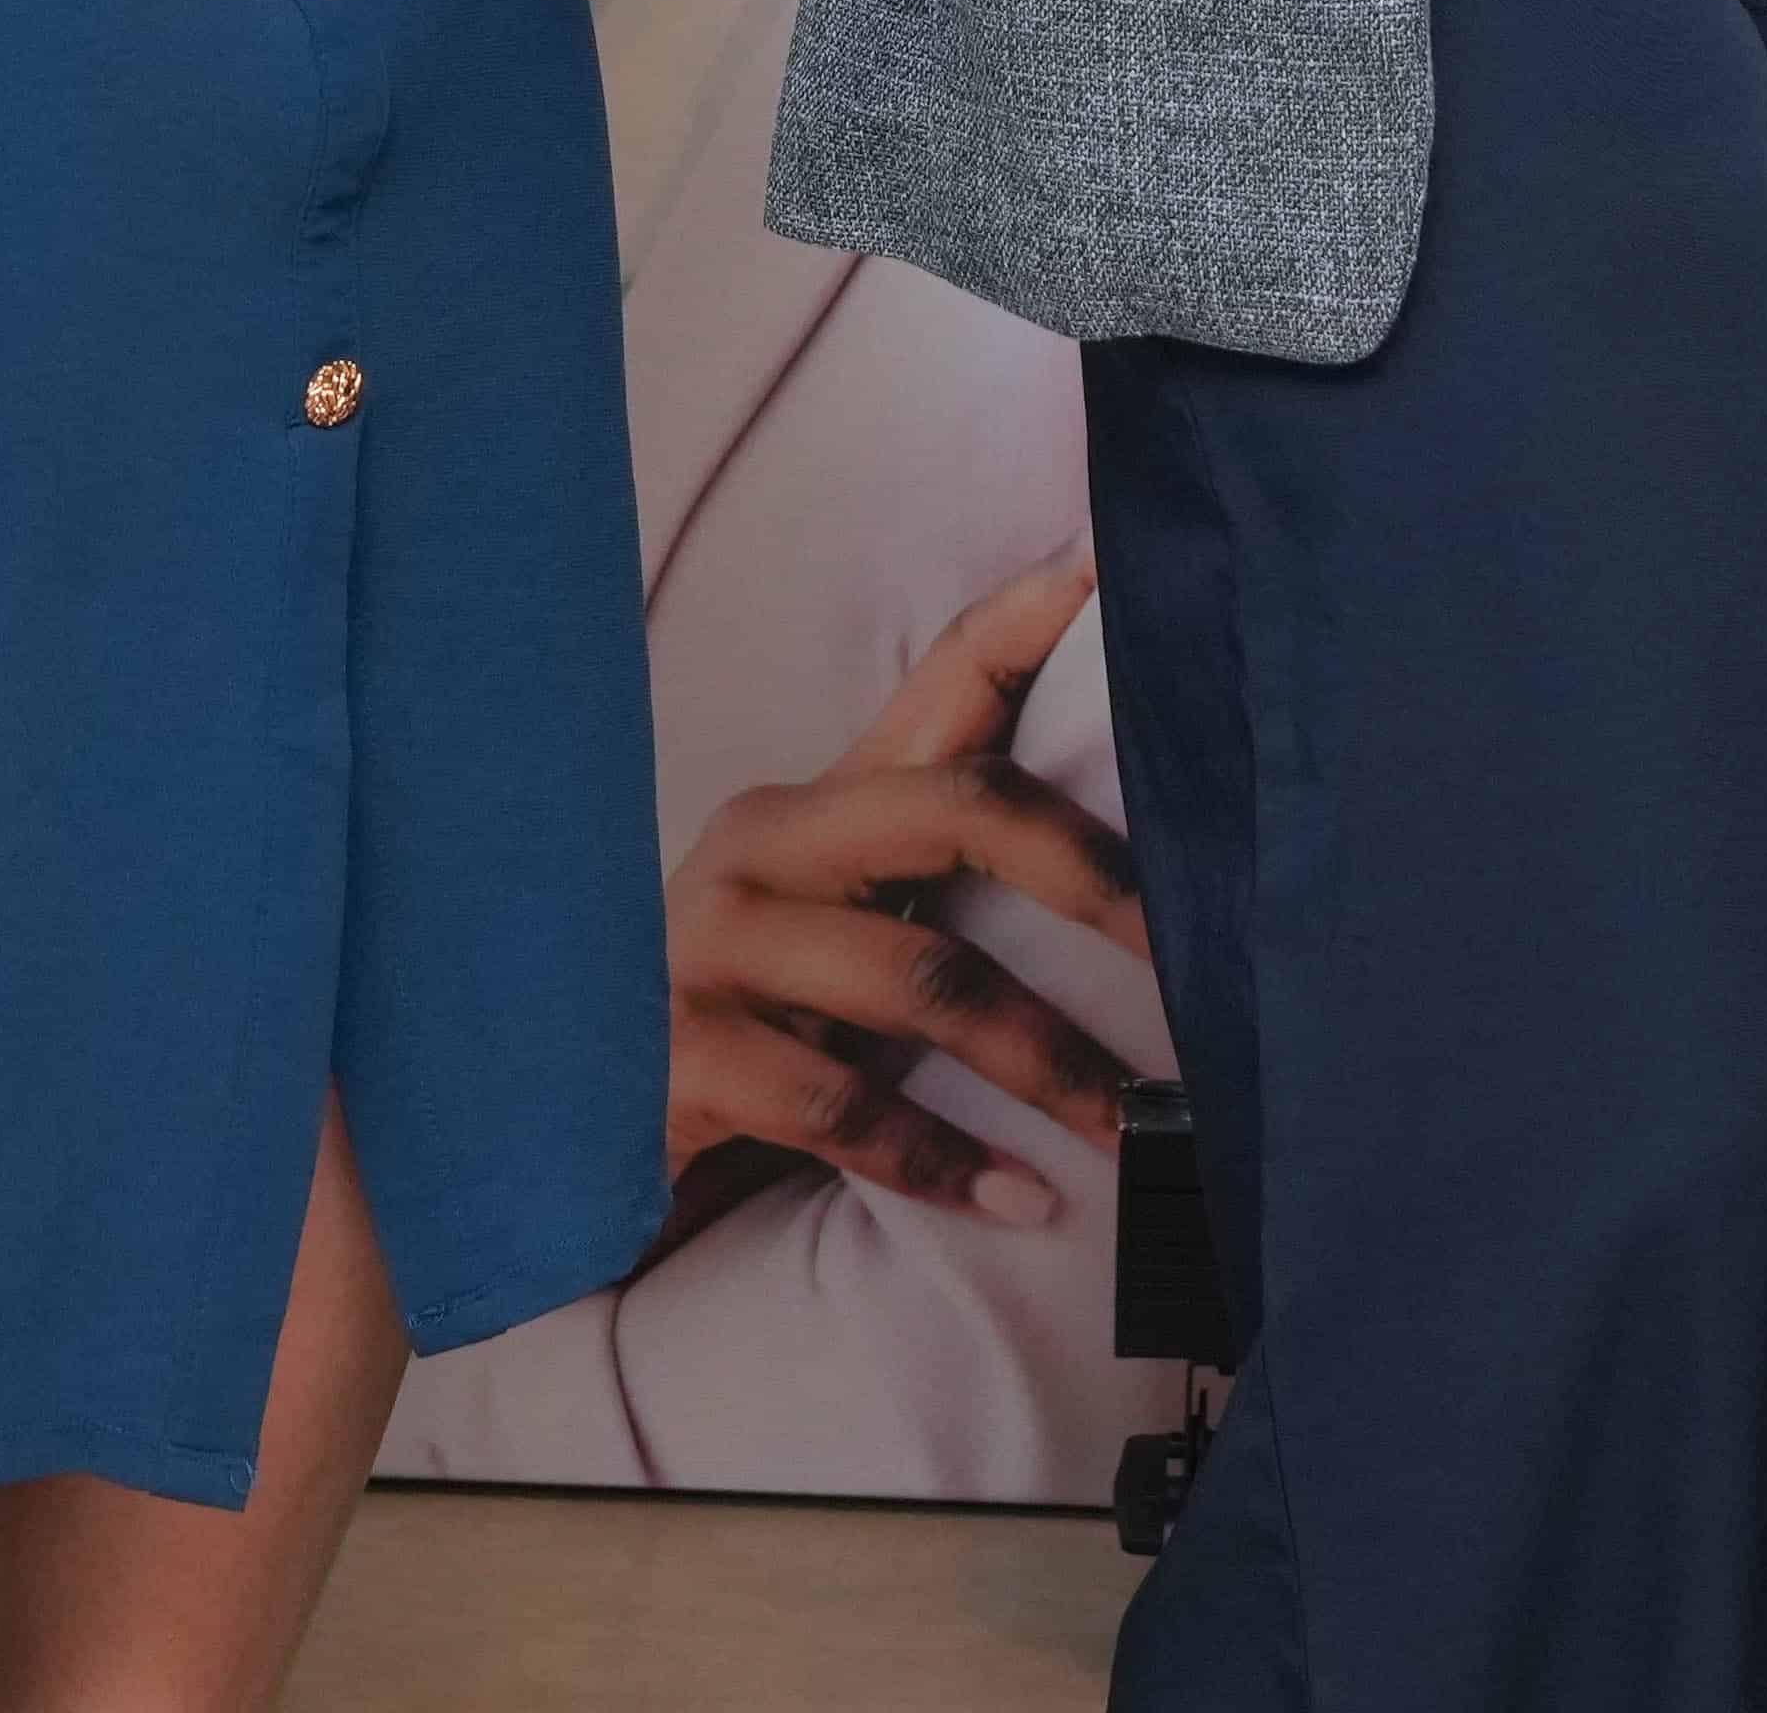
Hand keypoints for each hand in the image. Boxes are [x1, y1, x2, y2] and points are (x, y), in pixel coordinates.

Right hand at [661, 548, 1149, 1231]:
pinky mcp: (683, 1055)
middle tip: (1190, 952)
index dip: (1025, 623)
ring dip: (1044, 1062)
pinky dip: (940, 1161)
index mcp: (820, 804)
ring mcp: (714, 944)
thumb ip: (942, 888)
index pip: (940, 685)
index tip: (1108, 566)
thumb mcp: (840, 936)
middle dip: (1087, 874)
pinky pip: (840, 1104)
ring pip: (921, 978)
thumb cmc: (751, 1028)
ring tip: (1133, 1125)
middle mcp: (764, 844)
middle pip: (957, 808)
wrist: (575, 1138)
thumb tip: (1132, 891)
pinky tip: (1016, 1200)